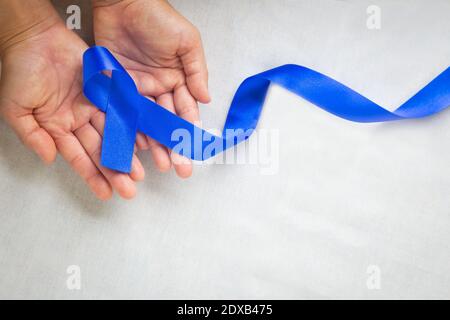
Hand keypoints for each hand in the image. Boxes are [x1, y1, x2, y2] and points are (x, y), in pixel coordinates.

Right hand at [0, 20, 144, 199]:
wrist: (35, 36)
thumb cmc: (21, 70)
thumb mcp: (16, 108)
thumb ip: (33, 135)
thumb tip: (48, 158)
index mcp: (58, 128)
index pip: (79, 157)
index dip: (92, 176)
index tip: (106, 194)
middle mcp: (78, 120)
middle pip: (100, 149)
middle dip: (114, 170)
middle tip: (129, 189)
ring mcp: (94, 106)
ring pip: (114, 133)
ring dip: (127, 152)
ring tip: (140, 171)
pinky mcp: (106, 90)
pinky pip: (122, 108)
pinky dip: (132, 123)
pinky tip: (144, 140)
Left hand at [93, 0, 209, 177]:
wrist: (122, 2)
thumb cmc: (157, 16)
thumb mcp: (186, 41)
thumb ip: (196, 71)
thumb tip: (205, 99)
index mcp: (178, 79)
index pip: (186, 111)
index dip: (189, 131)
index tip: (193, 150)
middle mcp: (159, 88)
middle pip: (167, 123)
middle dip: (173, 146)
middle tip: (178, 167)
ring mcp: (137, 90)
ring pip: (146, 123)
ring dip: (153, 144)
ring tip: (158, 164)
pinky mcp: (117, 88)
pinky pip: (124, 113)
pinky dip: (129, 129)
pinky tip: (135, 145)